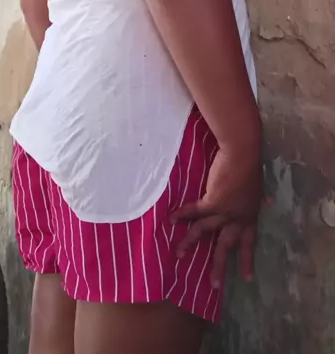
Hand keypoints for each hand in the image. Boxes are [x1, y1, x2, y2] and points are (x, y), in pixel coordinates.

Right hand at [170, 146, 263, 287]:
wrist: (242, 153)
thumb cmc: (249, 164)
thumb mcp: (257, 186)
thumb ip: (256, 197)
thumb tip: (266, 201)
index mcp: (251, 214)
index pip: (249, 241)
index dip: (247, 259)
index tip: (247, 277)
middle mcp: (239, 217)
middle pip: (227, 245)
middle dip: (220, 265)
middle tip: (215, 285)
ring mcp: (226, 211)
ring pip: (205, 231)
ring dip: (190, 242)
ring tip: (179, 254)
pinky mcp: (213, 202)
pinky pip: (194, 212)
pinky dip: (182, 215)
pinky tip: (172, 219)